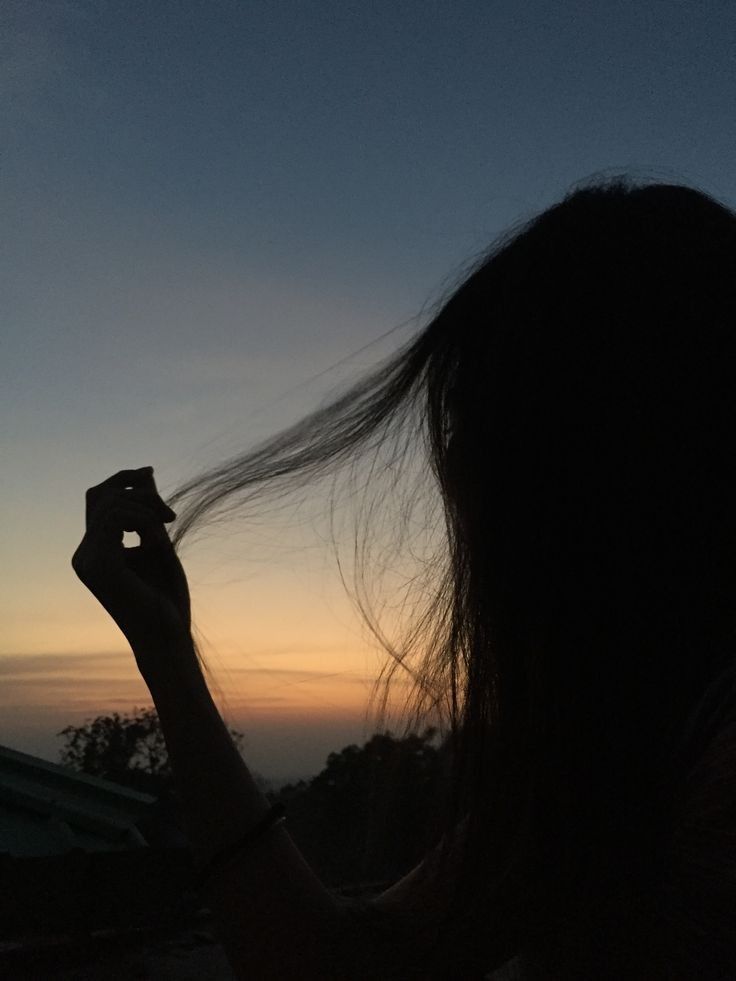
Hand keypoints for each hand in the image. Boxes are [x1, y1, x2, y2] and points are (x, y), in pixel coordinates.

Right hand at [72, 467, 193, 673]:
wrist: (168, 637)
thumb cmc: (166, 597)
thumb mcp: (158, 543)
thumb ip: (148, 511)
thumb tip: (145, 473)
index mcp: (94, 550)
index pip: (99, 499)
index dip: (123, 480)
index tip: (150, 473)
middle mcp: (84, 554)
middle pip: (101, 495)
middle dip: (139, 492)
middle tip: (170, 515)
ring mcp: (87, 560)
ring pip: (112, 504)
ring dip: (148, 511)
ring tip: (167, 535)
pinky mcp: (99, 565)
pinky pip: (119, 519)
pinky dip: (146, 523)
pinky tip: (159, 545)